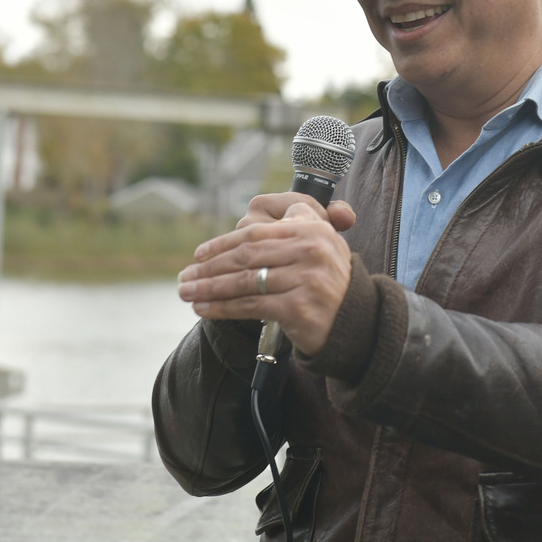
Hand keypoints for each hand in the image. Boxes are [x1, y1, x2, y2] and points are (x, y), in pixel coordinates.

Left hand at [178, 198, 357, 355]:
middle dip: (210, 267)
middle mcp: (311, 249)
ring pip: (245, 281)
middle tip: (185, 277)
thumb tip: (244, 220)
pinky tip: (204, 310)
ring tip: (187, 293)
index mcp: (311, 228)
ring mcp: (306, 278)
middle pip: (246, 256)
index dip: (222, 244)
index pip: (255, 233)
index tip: (199, 254)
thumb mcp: (320, 242)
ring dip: (209, 288)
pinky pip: (251, 306)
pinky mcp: (298, 307)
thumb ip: (292, 224)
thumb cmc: (329, 281)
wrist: (356, 321)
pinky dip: (222, 308)